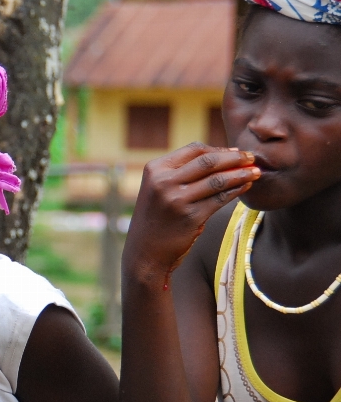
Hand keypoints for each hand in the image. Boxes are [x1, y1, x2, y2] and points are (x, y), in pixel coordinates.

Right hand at [125, 143, 258, 278]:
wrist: (145, 252)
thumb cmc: (157, 217)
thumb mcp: (158, 188)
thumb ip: (181, 172)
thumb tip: (222, 155)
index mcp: (155, 169)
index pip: (193, 150)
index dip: (219, 149)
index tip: (236, 152)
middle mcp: (163, 182)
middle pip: (208, 161)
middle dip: (235, 158)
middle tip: (252, 157)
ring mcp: (176, 200)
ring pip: (217, 180)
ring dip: (241, 174)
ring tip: (256, 172)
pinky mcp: (190, 217)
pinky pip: (220, 199)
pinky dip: (236, 191)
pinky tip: (246, 187)